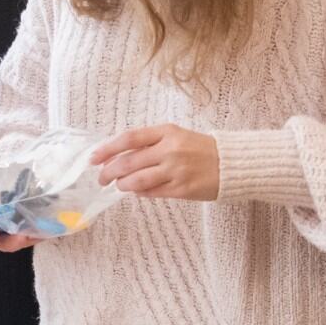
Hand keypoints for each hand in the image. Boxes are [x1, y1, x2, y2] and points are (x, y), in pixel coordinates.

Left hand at [92, 124, 219, 200]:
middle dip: (109, 171)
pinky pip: (152, 193)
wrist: (231, 163)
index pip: (129, 139)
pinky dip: (140, 192)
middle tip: (101, 178)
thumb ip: (150, 143)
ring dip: (123, 184)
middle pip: (129, 161)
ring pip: (137, 180)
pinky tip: (138, 191)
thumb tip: (120, 156)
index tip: (94, 158)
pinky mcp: (182, 189)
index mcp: (167, 132)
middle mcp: (170, 150)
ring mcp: (176, 170)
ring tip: (119, 185)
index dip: (107, 149)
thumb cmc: (200, 149)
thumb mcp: (176, 136)